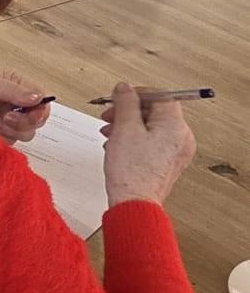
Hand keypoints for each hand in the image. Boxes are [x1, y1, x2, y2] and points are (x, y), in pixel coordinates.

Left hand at [0, 68, 51, 142]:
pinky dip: (0, 138)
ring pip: (25, 134)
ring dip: (11, 129)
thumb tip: (38, 98)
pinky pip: (9, 143)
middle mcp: (12, 104)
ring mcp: (4, 121)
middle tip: (6, 116)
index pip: (40, 100)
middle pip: (36, 120)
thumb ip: (13, 90)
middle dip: (24, 121)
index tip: (30, 112)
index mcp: (14, 86)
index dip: (39, 109)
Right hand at [101, 82, 194, 207]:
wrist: (134, 203)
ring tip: (111, 132)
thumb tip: (125, 89)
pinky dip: (135, 139)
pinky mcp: (168, 163)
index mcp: (176, 126)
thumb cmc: (132, 172)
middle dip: (129, 111)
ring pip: (151, 127)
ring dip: (129, 125)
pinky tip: (118, 145)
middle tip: (111, 115)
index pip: (160, 96)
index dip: (137, 93)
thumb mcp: (125, 128)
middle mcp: (182, 138)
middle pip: (155, 112)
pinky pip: (152, 142)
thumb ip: (126, 102)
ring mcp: (177, 153)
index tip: (120, 97)